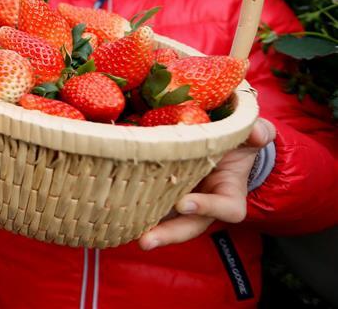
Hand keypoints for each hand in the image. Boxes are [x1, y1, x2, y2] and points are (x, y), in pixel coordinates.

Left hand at [138, 118, 276, 250]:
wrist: (220, 145)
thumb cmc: (237, 143)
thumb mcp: (251, 135)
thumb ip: (258, 133)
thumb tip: (260, 134)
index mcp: (230, 193)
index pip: (226, 208)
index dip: (208, 207)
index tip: (185, 203)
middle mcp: (205, 205)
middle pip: (190, 226)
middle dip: (169, 234)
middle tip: (146, 241)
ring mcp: (183, 203)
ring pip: (168, 223)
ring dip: (149, 230)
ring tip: (128, 236)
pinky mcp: (163, 195)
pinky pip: (151, 207)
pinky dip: (135, 211)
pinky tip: (116, 215)